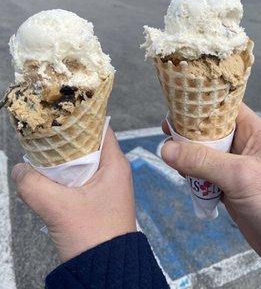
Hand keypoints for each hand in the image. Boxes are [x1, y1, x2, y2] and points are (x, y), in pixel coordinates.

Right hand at [12, 128, 136, 261]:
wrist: (106, 271)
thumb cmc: (94, 238)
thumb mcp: (59, 209)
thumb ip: (34, 186)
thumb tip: (19, 169)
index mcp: (115, 165)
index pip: (99, 128)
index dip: (80, 119)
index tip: (59, 114)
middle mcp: (113, 172)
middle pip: (87, 145)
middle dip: (64, 143)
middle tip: (43, 138)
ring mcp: (105, 186)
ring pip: (80, 164)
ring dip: (61, 164)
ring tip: (41, 160)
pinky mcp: (97, 199)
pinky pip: (78, 181)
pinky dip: (63, 179)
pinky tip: (46, 182)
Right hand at [161, 104, 260, 283]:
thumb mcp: (241, 175)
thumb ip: (203, 161)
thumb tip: (169, 149)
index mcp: (255, 134)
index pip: (225, 109)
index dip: (202, 106)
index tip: (179, 106)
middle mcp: (246, 149)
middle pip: (211, 133)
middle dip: (190, 135)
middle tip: (169, 136)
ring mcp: (238, 171)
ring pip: (206, 157)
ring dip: (190, 160)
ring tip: (176, 162)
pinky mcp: (232, 192)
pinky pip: (207, 180)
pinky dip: (195, 181)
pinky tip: (189, 183)